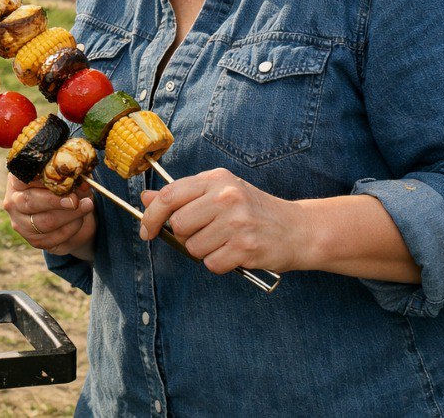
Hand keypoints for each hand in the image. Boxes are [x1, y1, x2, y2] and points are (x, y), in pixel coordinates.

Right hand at [3, 173, 96, 257]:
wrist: (72, 217)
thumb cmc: (67, 190)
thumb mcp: (71, 179)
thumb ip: (74, 179)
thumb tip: (83, 183)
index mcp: (17, 179)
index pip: (23, 177)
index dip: (42, 178)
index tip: (62, 178)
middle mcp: (13, 200)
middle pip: (30, 201)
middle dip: (56, 201)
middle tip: (75, 199)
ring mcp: (20, 222)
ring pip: (44, 222)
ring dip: (70, 215)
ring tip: (87, 206)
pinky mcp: (33, 240)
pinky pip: (53, 237)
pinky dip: (71, 228)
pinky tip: (80, 219)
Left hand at [140, 168, 304, 273]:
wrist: (299, 229)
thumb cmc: (254, 211)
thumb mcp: (218, 193)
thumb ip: (182, 196)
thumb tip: (145, 199)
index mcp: (216, 179)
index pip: (169, 195)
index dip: (151, 216)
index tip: (146, 230)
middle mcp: (226, 197)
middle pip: (179, 225)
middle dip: (186, 236)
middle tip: (205, 234)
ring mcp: (237, 222)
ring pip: (193, 248)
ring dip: (204, 252)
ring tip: (225, 242)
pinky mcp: (246, 247)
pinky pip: (212, 264)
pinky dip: (219, 264)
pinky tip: (235, 254)